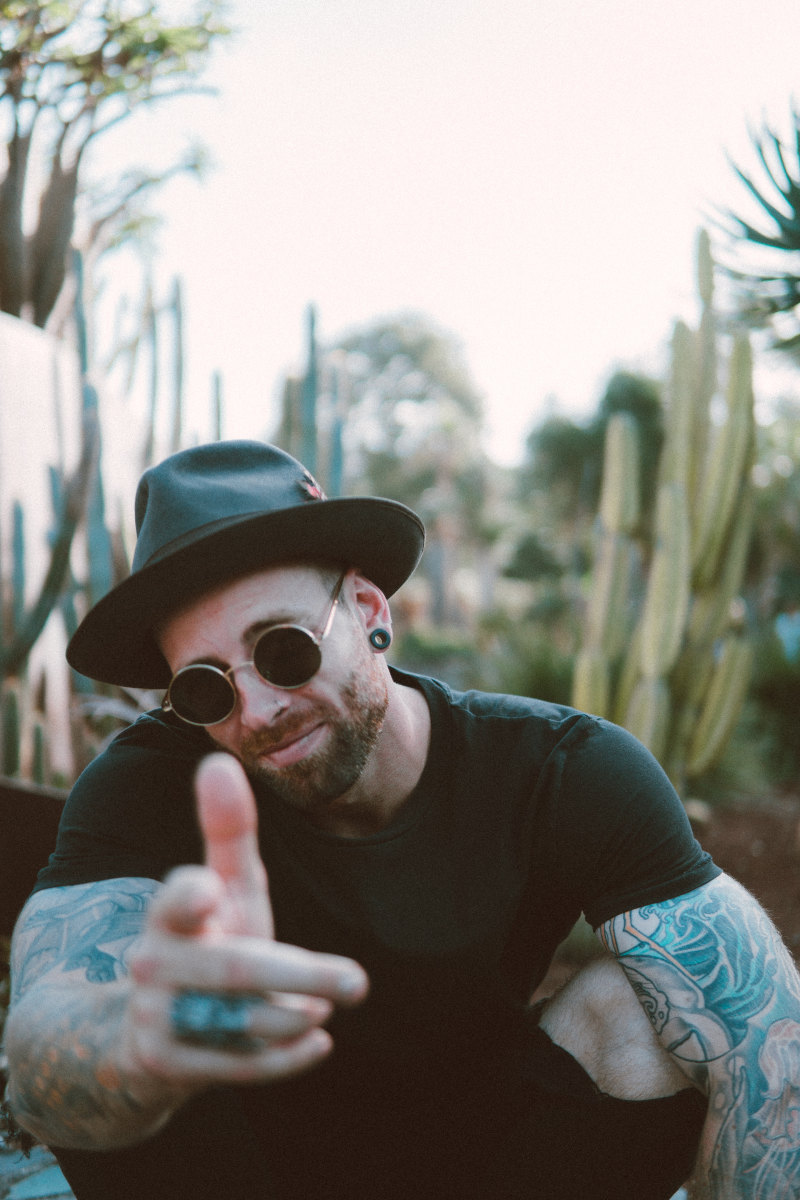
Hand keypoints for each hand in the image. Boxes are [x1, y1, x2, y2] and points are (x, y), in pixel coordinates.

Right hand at [123, 753, 367, 1087]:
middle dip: (299, 976)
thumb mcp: (223, 886)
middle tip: (358, 981)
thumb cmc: (208, 938)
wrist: (149, 1026)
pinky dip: (281, 1058)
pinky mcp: (168, 1065)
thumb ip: (228, 829)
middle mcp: (155, 964)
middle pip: (234, 971)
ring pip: (241, 1022)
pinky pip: (235, 1066)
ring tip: (326, 1005)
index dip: (189, 896)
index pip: (177, 900)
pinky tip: (318, 1043)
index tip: (209, 888)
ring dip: (291, 1015)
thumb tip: (217, 760)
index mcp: (170, 914)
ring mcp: (158, 1017)